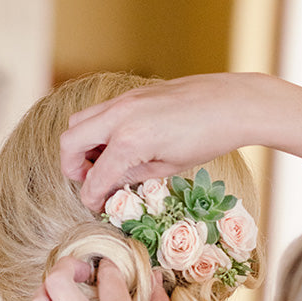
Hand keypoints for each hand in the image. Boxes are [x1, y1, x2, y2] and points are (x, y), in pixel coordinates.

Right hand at [60, 72, 259, 210]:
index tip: (96, 206)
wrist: (232, 103)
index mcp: (129, 141)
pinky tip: (120, 144)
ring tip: (103, 162)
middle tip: (90, 181)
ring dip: (81, 144)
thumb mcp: (168, 168)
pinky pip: (99, 111)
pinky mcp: (132, 93)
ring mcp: (124, 100)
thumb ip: (132, 176)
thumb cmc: (207, 139)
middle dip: (71, 167)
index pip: (94, 177)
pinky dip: (98, 129)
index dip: (91, 198)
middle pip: (69, 141)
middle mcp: (119, 116)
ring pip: (78, 121)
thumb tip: (111, 184)